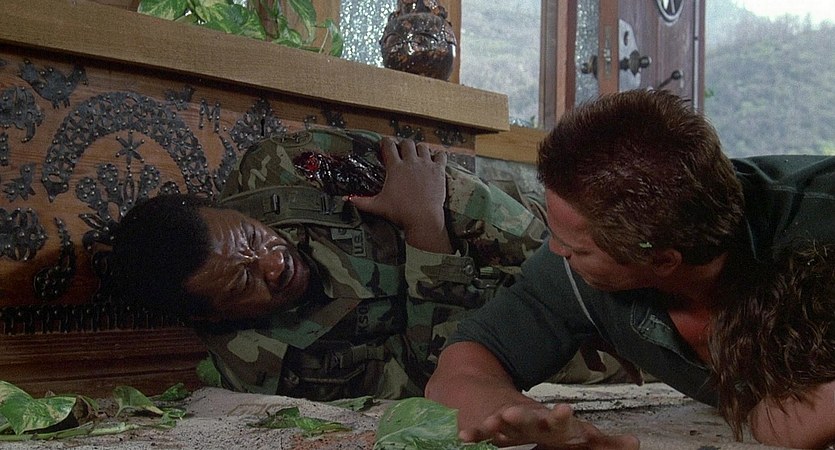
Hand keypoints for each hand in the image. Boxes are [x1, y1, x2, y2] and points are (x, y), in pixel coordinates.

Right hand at [348, 137, 451, 252]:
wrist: (424, 218)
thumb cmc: (400, 212)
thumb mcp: (378, 206)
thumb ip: (361, 201)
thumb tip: (344, 199)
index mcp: (395, 167)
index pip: (388, 146)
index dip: (385, 142)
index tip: (384, 144)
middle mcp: (410, 162)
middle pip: (407, 143)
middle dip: (403, 145)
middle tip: (402, 151)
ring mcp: (426, 164)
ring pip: (423, 147)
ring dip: (420, 149)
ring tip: (418, 155)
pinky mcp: (439, 170)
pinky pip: (441, 155)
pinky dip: (438, 155)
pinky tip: (436, 160)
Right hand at [461, 402, 639, 449]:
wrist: (489, 395)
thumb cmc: (538, 422)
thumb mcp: (569, 433)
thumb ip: (601, 443)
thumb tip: (635, 444)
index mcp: (552, 424)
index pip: (564, 423)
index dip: (565, 420)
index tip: (570, 415)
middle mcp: (529, 419)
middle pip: (535, 419)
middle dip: (536, 417)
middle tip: (541, 413)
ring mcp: (505, 421)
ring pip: (504, 422)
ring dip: (502, 421)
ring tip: (499, 421)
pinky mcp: (483, 425)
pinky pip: (477, 430)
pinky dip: (472, 432)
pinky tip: (465, 435)